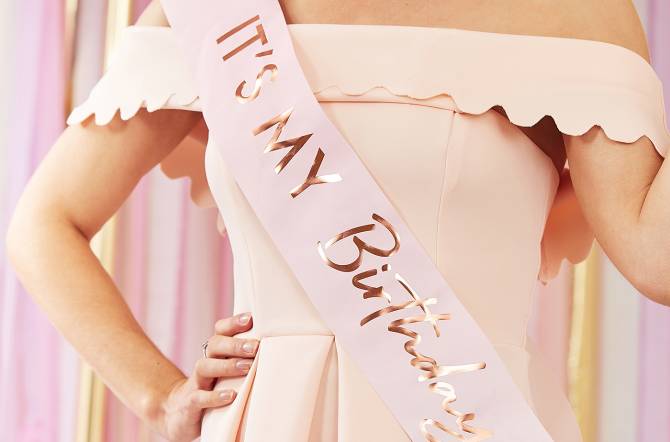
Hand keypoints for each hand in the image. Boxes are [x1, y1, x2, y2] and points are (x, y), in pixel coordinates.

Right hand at [160, 312, 258, 441]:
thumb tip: (278, 348)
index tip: (251, 318)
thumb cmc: (214, 387)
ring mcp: (196, 382)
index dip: (233, 323)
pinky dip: (215, 397)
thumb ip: (246, 359)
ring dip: (227, 366)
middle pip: (215, 344)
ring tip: (247, 367)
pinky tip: (231, 396)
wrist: (179, 412)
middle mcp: (205, 362)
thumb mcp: (228, 371)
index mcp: (215, 352)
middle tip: (255, 347)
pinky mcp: (190, 403)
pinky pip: (200, 397)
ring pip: (205, 366)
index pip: (220, 330)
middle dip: (235, 344)